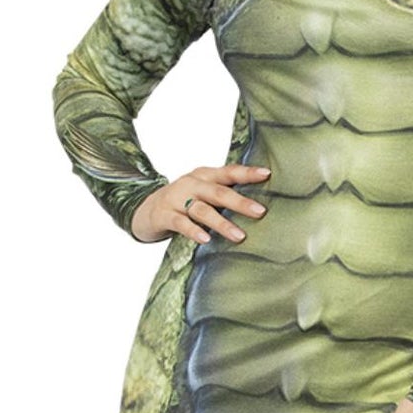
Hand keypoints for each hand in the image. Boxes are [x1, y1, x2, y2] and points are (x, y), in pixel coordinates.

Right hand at [131, 164, 270, 243]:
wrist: (145, 209)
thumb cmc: (183, 202)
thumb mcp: (202, 192)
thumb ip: (224, 195)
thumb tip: (260, 207)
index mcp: (204, 176)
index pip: (228, 172)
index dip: (247, 173)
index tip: (267, 174)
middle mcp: (191, 184)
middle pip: (218, 192)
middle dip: (240, 202)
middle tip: (260, 212)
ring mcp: (176, 199)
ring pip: (202, 210)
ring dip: (222, 223)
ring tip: (239, 236)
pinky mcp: (164, 215)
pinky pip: (181, 224)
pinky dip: (194, 231)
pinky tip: (206, 240)